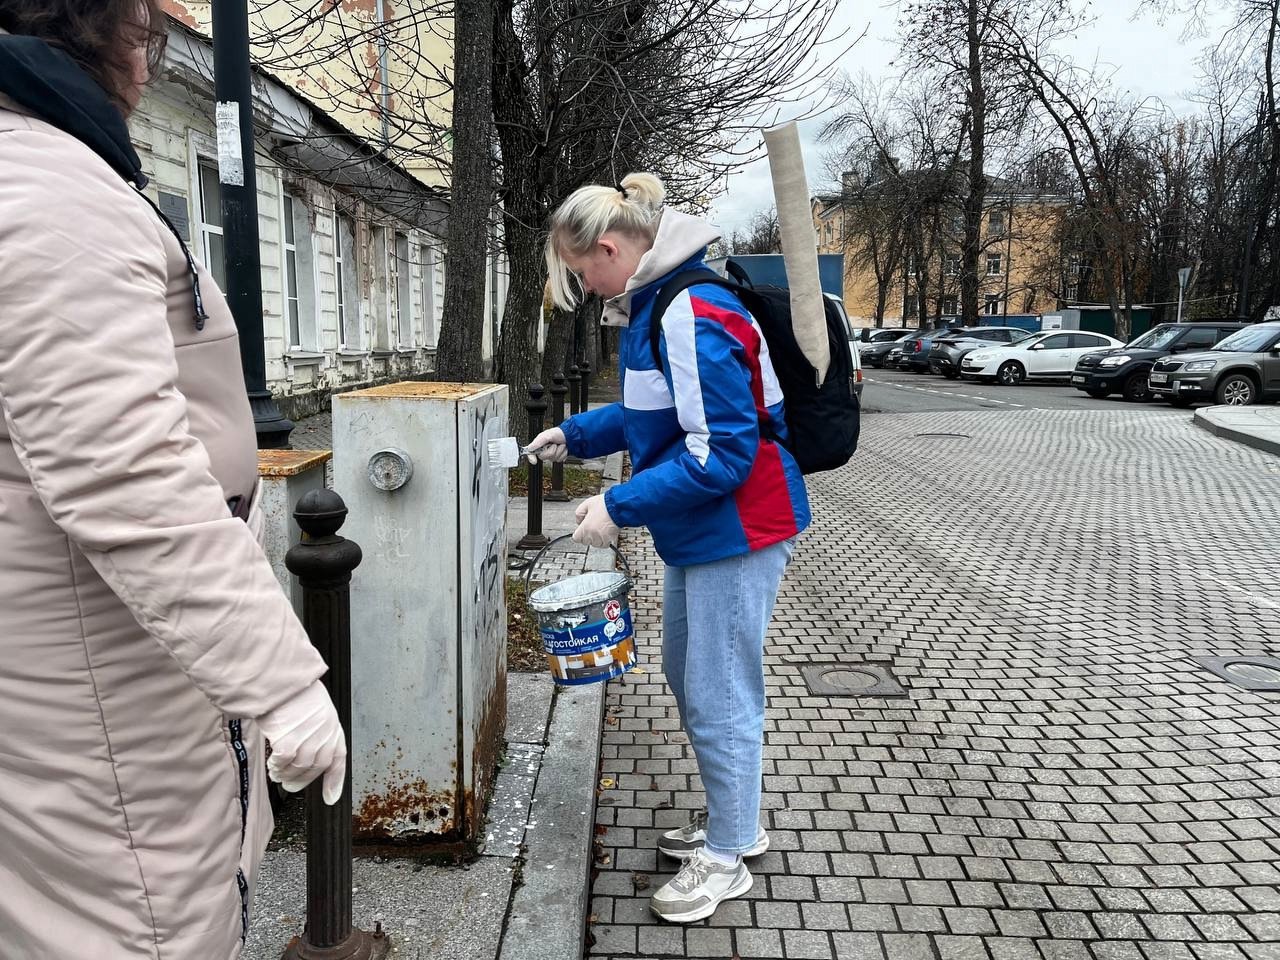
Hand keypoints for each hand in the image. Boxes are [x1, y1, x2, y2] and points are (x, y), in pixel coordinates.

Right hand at [258, 680, 346, 804]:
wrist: (280, 678)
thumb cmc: (293, 689)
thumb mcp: (313, 707)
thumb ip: (314, 728)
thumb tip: (303, 750)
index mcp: (332, 725)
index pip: (338, 758)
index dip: (335, 781)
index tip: (331, 797)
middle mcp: (324, 733)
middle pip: (317, 767)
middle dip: (302, 780)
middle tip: (289, 784)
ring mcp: (308, 737)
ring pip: (299, 767)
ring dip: (287, 774)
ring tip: (277, 772)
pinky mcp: (290, 740)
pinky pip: (284, 762)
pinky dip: (278, 766)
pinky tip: (273, 764)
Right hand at [525, 426, 567, 463]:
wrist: (571, 436)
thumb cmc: (559, 433)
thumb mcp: (547, 435)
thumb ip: (538, 442)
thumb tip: (530, 448)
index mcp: (539, 444)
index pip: (531, 452)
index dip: (531, 457)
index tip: (534, 461)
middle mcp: (544, 450)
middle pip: (543, 457)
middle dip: (551, 451)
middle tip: (554, 444)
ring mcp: (552, 454)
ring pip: (552, 459)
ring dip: (559, 451)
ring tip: (560, 445)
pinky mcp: (558, 457)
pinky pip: (559, 460)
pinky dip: (563, 454)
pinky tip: (564, 449)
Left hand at [573, 494, 618, 547]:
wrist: (619, 506)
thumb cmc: (605, 504)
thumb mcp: (587, 504)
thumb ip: (579, 514)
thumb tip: (579, 521)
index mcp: (585, 527)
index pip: (576, 538)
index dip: (579, 533)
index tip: (582, 530)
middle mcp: (593, 535)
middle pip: (586, 541)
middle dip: (587, 535)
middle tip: (592, 526)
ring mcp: (602, 538)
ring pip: (595, 544)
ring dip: (596, 538)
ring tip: (599, 528)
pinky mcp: (611, 539)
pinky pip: (604, 544)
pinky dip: (604, 540)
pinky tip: (605, 533)